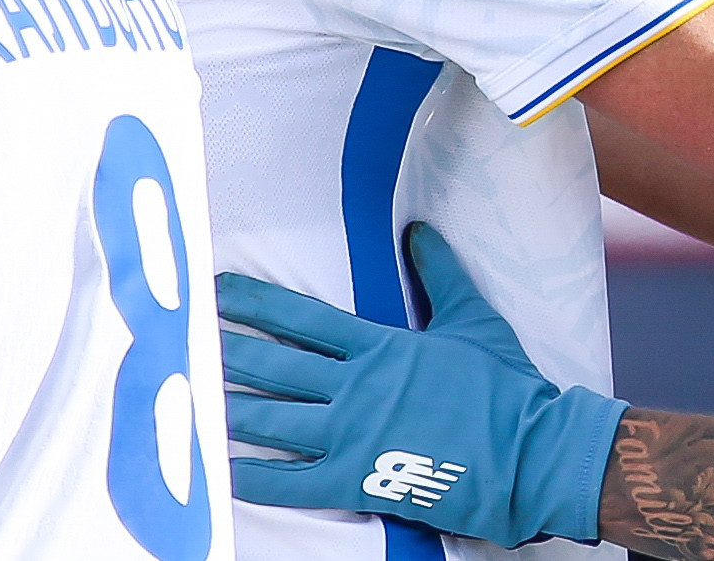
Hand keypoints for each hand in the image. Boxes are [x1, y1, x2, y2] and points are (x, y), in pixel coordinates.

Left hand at [219, 224, 627, 546]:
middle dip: (226, 352)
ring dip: (226, 409)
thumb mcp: (473, 319)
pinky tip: (219, 469)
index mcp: (382, 347)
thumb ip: (439, 274)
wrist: (530, 451)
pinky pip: (290, 481)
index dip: (257, 304)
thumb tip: (418, 232)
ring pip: (272, 421)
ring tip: (187, 398)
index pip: (304, 320)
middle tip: (183, 339)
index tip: (219, 292)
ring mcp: (353, 436)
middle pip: (275, 367)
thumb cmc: (505, 386)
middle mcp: (357, 388)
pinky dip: (251, 476)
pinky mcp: (358, 480)